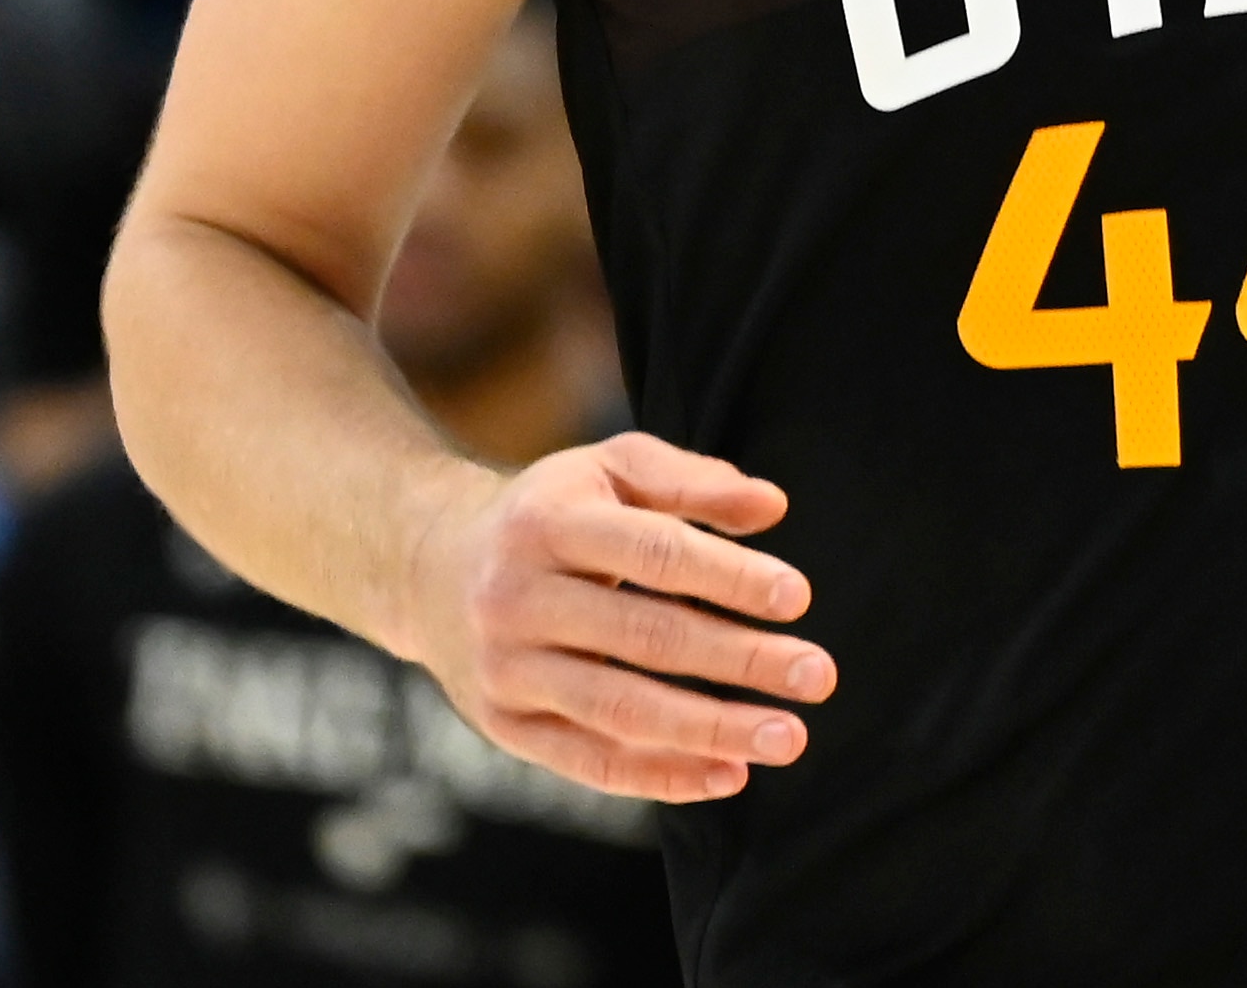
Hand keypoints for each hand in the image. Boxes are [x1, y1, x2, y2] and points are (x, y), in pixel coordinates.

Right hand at [400, 429, 834, 803]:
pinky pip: (591, 763)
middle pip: (643, 637)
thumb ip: (690, 480)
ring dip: (713, 730)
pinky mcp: (505, 726)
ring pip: (620, 712)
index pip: (651, 552)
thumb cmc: (550, 513)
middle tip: (817, 674)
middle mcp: (517, 598)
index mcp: (548, 522)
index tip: (797, 596)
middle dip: (739, 660)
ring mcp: (506, 670)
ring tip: (788, 737)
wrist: (429, 567)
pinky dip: (664, 777)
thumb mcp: (608, 469)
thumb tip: (772, 507)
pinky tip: (729, 775)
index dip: (726, 575)